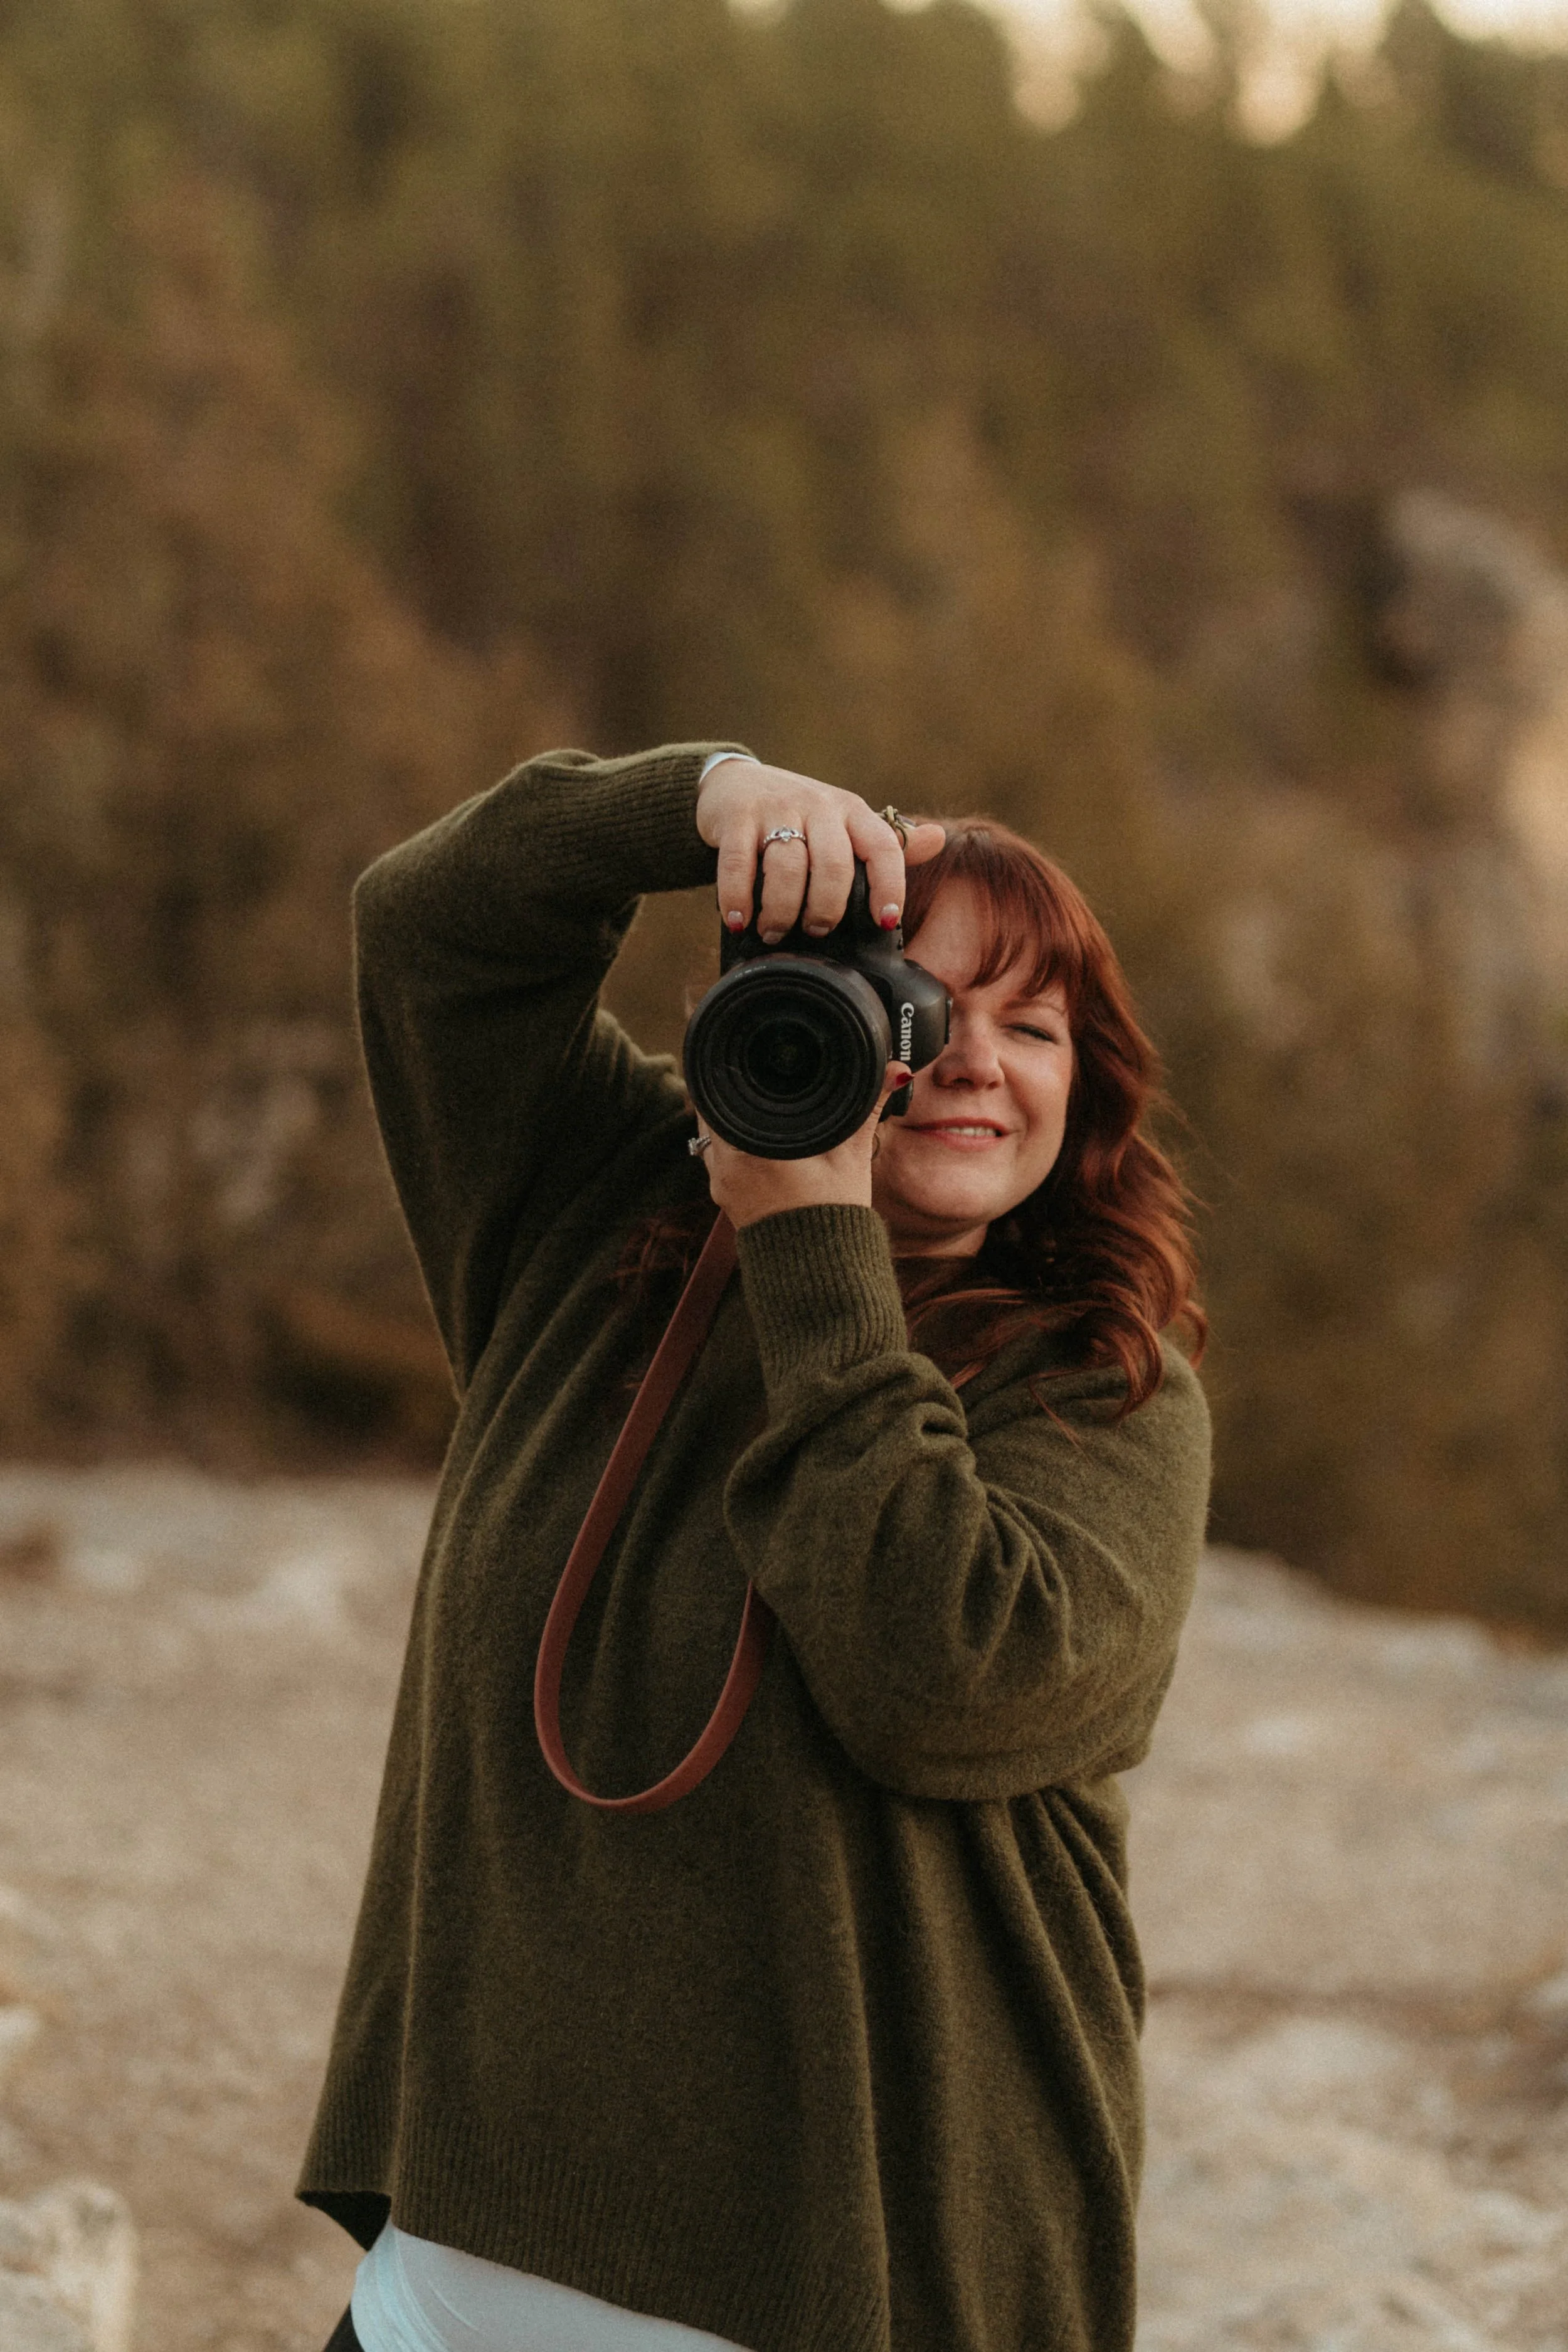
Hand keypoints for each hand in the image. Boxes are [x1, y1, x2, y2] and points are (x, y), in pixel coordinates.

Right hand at [695, 758, 944, 943]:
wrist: (737, 781)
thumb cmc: (799, 813)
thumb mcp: (845, 822)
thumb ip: (887, 840)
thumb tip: (938, 839)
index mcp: (852, 811)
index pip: (884, 846)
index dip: (890, 885)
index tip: (887, 921)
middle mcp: (819, 806)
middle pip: (834, 864)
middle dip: (827, 908)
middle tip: (817, 932)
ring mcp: (776, 809)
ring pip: (788, 867)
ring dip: (783, 910)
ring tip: (774, 931)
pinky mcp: (737, 817)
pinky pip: (739, 863)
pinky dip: (738, 897)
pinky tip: (739, 920)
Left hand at [697, 1064, 910, 1228]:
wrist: (819, 1274)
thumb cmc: (833, 1218)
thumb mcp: (851, 1156)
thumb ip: (868, 1107)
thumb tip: (894, 1069)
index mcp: (751, 1148)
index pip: (721, 1091)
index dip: (730, 1067)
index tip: (739, 1051)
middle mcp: (725, 1166)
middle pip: (710, 1109)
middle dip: (729, 1088)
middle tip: (748, 1068)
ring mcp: (720, 1185)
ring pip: (712, 1134)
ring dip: (729, 1116)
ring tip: (753, 1098)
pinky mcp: (725, 1199)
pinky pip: (718, 1157)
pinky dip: (732, 1141)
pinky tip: (755, 1135)